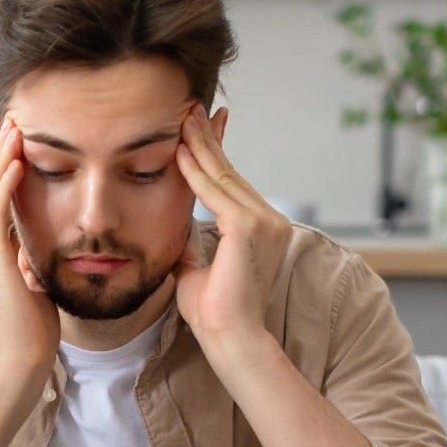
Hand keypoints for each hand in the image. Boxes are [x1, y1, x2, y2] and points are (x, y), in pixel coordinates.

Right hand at [0, 105, 60, 386]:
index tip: (5, 136)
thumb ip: (22, 262)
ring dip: (1, 155)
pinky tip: (18, 157)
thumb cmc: (28, 334)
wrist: (17, 366)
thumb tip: (29, 249)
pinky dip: (5, 180)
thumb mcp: (27, 286)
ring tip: (16, 125)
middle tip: (8, 115)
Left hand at [171, 103, 292, 348]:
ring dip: (199, 145)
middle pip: (230, 172)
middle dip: (207, 139)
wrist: (230, 336)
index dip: (214, 154)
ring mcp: (263, 221)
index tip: (198, 129)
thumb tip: (177, 234)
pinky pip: (214, 191)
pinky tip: (178, 151)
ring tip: (181, 118)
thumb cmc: (214, 312)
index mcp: (262, 227)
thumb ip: (193, 247)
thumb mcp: (198, 269)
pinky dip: (194, 171)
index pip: (233, 182)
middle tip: (189, 109)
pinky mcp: (249, 226)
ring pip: (223, 175)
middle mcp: (269, 219)